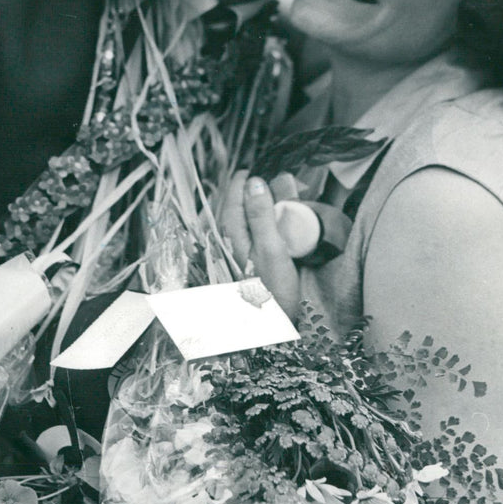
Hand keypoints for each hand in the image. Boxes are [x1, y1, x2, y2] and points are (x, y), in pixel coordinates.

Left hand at [221, 170, 300, 319]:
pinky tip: (265, 229)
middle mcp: (230, 246)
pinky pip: (247, 239)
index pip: (232, 201)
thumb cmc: (272, 292)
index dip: (240, 184)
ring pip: (241, 226)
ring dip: (254, 210)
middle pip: (235, 211)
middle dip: (249, 194)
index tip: (248, 171)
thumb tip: (255, 182)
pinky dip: (256, 227)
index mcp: (233, 237)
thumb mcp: (271, 249)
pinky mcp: (243, 270)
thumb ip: (261, 215)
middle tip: (264, 181)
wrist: (269, 332)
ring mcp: (236, 259)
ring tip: (268, 199)